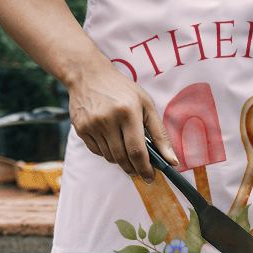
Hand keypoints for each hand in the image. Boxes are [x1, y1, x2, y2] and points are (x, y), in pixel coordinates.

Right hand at [68, 57, 178, 180]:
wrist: (89, 75)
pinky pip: (97, 152)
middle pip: (123, 158)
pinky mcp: (81, 129)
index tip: (151, 177)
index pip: (137, 150)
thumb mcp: (146, 104)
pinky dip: (107, 152)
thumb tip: (172, 160)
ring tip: (126, 150)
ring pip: (110, 157)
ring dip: (121, 160)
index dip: (145, 168)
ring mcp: (92, 125)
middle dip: (134, 169)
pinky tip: (111, 140)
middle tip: (141, 172)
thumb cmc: (122, 90)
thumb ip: (160, 133)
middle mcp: (108, 119)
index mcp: (129, 111)